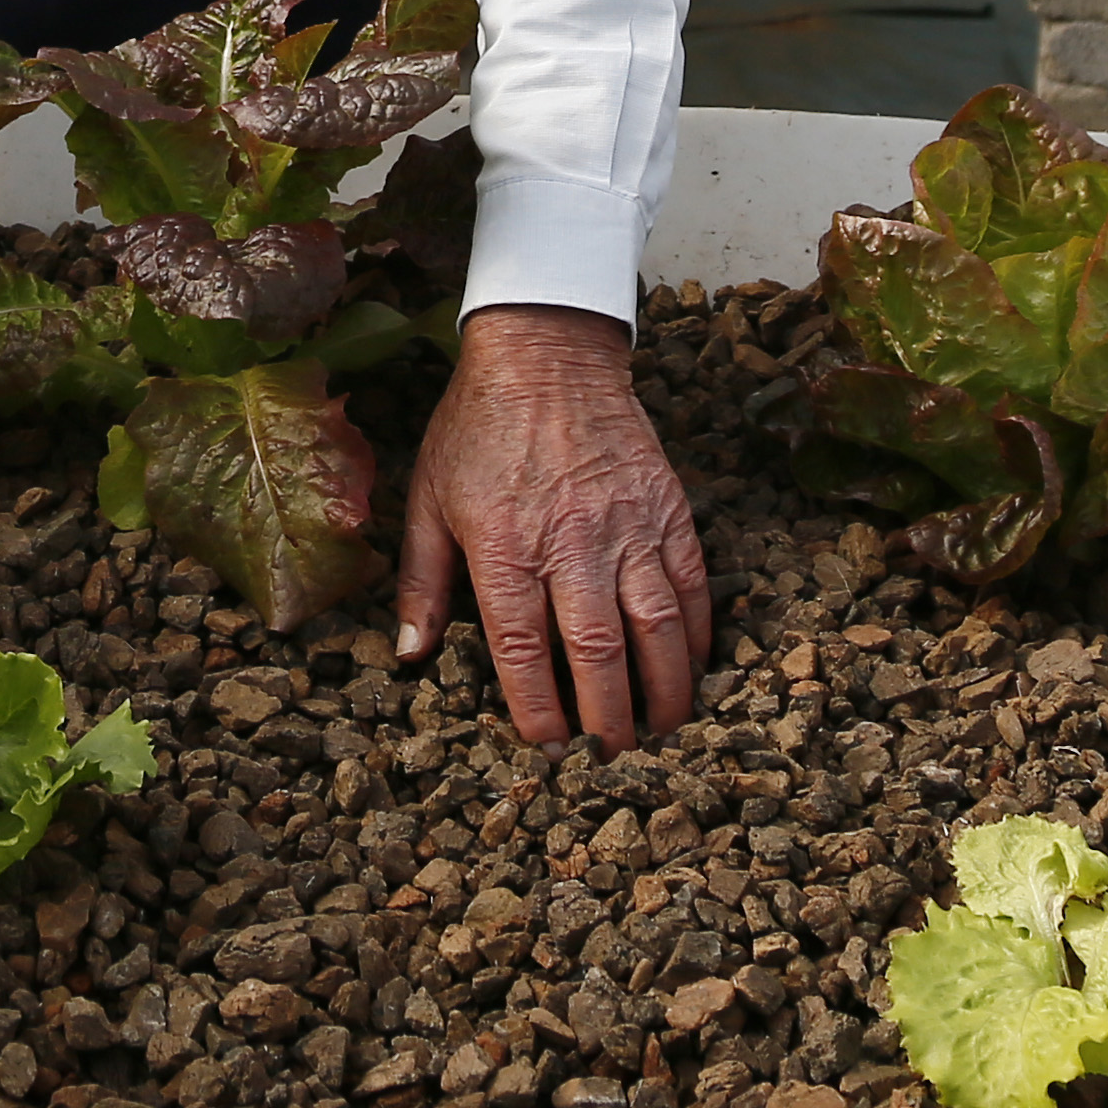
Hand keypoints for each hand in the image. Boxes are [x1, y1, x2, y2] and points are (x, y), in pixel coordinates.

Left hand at [395, 303, 711, 747]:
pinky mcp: (666, 507)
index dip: (538, 711)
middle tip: (608, 756)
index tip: (547, 746)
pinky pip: (690, 582)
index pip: (524, 652)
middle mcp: (569, 544)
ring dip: (663, 688)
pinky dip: (697, 631)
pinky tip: (695, 664)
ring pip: (655, 626)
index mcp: (504, 549)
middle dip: (606, 717)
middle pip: (597, 652)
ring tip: (660, 729)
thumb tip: (410, 654)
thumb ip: (422, 581)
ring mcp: (625, 526)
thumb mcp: (427, 498)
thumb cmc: (477, 427)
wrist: (547, 351)